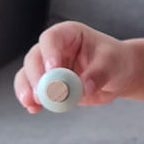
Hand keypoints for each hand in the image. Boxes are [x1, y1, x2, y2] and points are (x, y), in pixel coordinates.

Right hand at [13, 21, 134, 113]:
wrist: (116, 76)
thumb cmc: (115, 61)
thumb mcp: (112, 64)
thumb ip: (98, 74)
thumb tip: (84, 87)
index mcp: (69, 34)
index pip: (52, 38)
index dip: (49, 53)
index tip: (53, 70)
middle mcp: (53, 48)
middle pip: (35, 57)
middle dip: (36, 76)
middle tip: (43, 93)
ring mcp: (48, 67)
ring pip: (28, 74)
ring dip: (28, 89)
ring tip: (33, 102)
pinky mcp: (48, 85)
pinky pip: (33, 91)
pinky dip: (32, 101)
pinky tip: (33, 109)